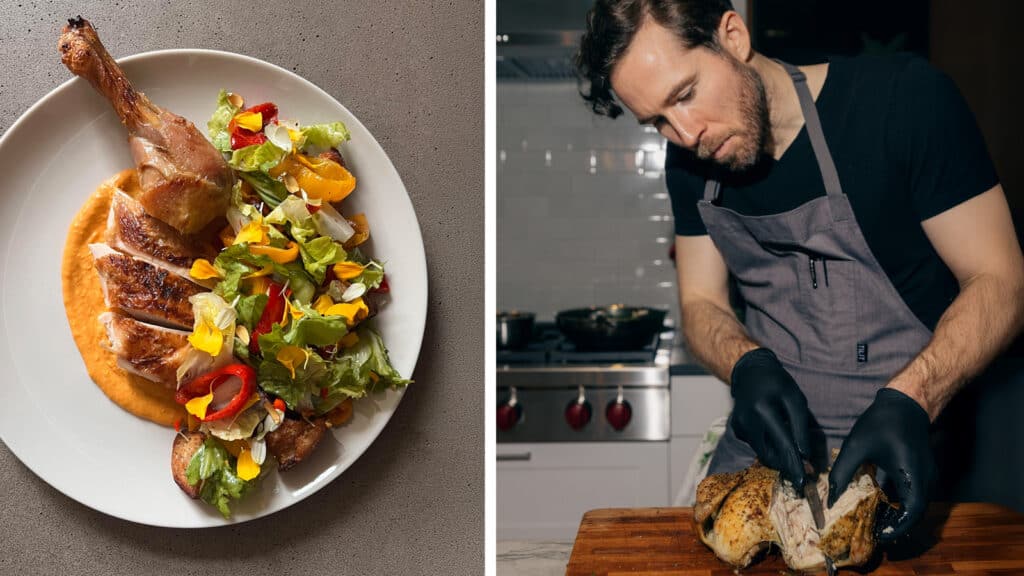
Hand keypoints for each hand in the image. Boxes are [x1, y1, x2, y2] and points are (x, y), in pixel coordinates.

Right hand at [730, 348, 812, 490]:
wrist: (749, 371)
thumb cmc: (776, 382)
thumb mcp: (795, 399)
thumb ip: (800, 427)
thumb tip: (804, 455)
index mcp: (763, 410)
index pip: (782, 444)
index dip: (794, 465)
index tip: (802, 483)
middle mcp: (747, 421)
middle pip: (768, 454)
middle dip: (785, 463)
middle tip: (801, 468)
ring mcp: (739, 426)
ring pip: (762, 451)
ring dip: (777, 454)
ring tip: (789, 446)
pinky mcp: (736, 429)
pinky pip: (756, 443)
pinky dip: (768, 443)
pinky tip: (773, 431)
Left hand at [829, 388, 933, 541]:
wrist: (906, 402)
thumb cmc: (882, 422)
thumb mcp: (855, 447)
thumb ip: (842, 473)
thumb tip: (830, 499)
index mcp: (912, 474)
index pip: (913, 512)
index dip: (897, 528)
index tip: (879, 536)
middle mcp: (926, 479)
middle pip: (915, 513)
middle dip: (895, 525)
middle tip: (874, 532)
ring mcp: (928, 476)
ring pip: (916, 505)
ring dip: (898, 515)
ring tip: (874, 521)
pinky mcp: (923, 472)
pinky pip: (915, 495)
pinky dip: (900, 503)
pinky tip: (881, 503)